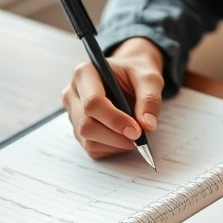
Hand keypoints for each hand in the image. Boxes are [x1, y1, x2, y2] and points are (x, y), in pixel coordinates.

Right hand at [61, 37, 164, 158]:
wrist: (130, 77)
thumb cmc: (136, 74)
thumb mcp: (149, 78)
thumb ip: (149, 98)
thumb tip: (148, 124)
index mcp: (85, 73)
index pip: (93, 102)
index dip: (115, 120)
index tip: (137, 130)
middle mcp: (73, 93)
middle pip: (86, 125)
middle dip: (115, 136)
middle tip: (139, 138)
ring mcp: (73, 113)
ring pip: (88, 140)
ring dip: (115, 144)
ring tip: (134, 136)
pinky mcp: (78, 130)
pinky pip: (92, 148)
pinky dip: (112, 149)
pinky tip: (123, 138)